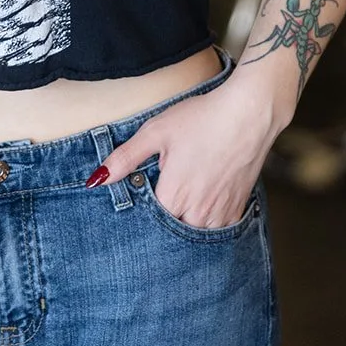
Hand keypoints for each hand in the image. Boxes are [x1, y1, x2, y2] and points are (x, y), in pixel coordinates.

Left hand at [90, 75, 277, 227]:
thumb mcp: (155, 132)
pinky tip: (202, 197)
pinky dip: (206, 218)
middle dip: (163, 218)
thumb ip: (125, 158)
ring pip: (194, 231)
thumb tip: (96, 179)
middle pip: (171, 230)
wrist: (249, 115)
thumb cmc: (200, 119)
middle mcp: (197, 214)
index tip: (142, 196)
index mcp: (173, 197)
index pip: (148, 222)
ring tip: (182, 193)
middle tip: (164, 190)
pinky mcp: (237, 210)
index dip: (142, 211)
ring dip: (185, 219)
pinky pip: (216, 227)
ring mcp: (220, 215)